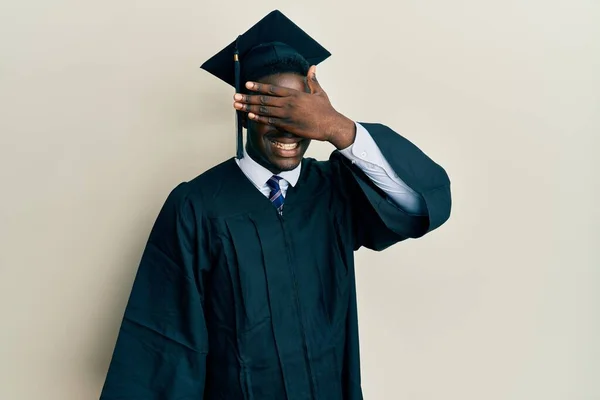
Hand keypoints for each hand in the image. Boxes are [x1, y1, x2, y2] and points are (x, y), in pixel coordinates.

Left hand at [233, 66, 356, 148]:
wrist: (330, 125)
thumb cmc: (325, 110)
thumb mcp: (319, 92)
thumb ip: (312, 80)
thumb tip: (312, 67)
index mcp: (294, 94)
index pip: (272, 88)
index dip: (258, 86)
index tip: (247, 84)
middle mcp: (288, 103)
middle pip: (264, 99)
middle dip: (248, 97)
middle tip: (236, 96)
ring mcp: (287, 115)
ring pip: (264, 110)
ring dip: (249, 107)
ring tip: (237, 106)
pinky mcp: (288, 126)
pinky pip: (270, 121)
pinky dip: (259, 118)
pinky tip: (249, 116)